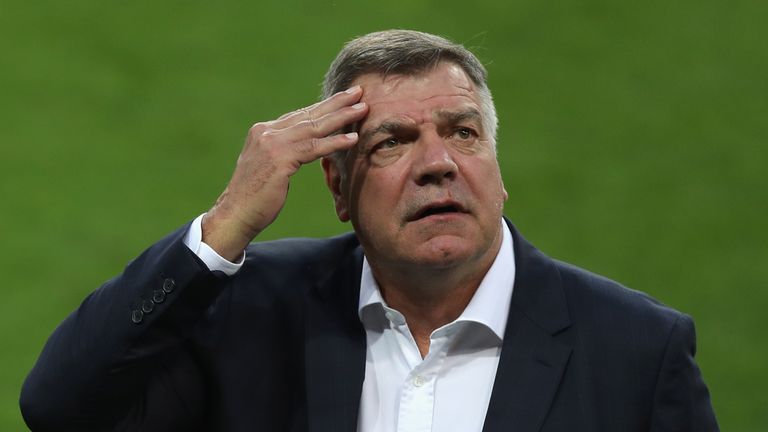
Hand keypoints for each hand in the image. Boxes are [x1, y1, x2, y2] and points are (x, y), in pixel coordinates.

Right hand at [202, 86, 367, 260]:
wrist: (235, 214)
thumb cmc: (255, 197)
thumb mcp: (268, 167)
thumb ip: (283, 153)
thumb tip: (302, 149)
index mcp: (262, 131)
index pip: (299, 115)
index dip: (323, 106)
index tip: (343, 98)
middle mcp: (266, 132)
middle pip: (308, 114)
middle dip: (336, 102)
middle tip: (358, 92)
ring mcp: (271, 144)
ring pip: (314, 127)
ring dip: (341, 117)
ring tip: (363, 109)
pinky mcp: (279, 159)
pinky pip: (314, 148)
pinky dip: (335, 142)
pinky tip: (352, 138)